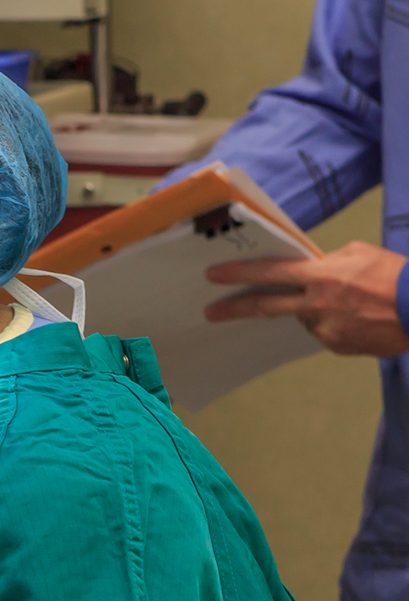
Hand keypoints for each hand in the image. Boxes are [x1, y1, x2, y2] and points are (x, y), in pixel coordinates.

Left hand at [205, 241, 408, 355]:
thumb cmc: (396, 274)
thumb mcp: (358, 253)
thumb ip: (326, 261)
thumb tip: (310, 267)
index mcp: (320, 276)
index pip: (268, 274)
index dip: (238, 274)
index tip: (213, 275)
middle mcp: (316, 305)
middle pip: (265, 306)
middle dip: (234, 309)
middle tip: (210, 313)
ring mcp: (326, 329)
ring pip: (304, 318)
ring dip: (313, 309)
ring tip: (348, 302)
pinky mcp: (337, 346)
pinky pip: (326, 332)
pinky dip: (335, 323)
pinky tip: (358, 316)